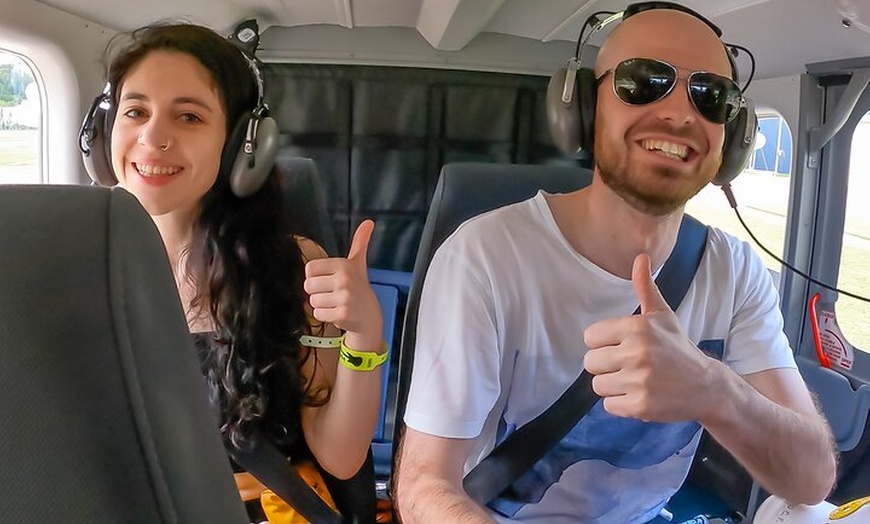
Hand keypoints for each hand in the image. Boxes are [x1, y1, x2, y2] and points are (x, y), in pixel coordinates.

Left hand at [304, 220, 382, 348]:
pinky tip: (336, 313)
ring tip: (335, 303)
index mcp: (343, 265)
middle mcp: (344, 280)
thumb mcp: (358, 263)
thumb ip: (360, 242)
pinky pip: (318, 314)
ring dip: (321, 305)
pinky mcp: (341, 314)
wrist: (370, 316)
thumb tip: (369, 222)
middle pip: (308, 286)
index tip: (328, 280)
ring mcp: (343, 298)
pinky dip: (324, 316)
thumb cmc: (359, 288)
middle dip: (317, 292)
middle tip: (332, 293)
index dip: (315, 276)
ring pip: (312, 301)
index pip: (309, 269)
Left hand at [582, 253, 716, 421]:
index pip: (590, 337)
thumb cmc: (677, 348)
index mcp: (636, 328)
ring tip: (636, 381)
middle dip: (607, 366)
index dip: (603, 344)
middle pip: (590, 362)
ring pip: (598, 385)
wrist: (706, 386)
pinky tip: (641, 396)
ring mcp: (638, 381)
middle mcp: (636, 353)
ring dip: (613, 386)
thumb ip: (645, 288)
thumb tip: (641, 256)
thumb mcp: (663, 316)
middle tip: (630, 366)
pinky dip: (621, 404)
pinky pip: (609, 405)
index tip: (622, 347)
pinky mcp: (640, 406)